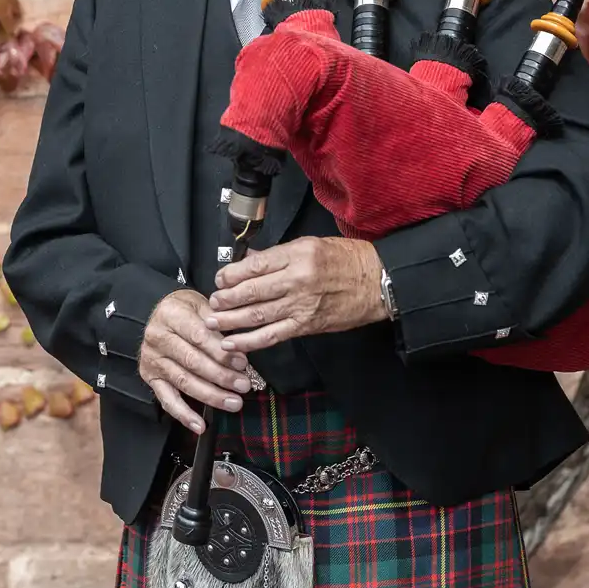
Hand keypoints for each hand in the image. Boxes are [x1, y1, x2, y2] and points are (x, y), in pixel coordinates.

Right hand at [139, 290, 252, 433]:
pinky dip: (183, 414)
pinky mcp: (150, 377)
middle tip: (244, 385)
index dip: (221, 353)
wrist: (159, 311)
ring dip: (210, 396)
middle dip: (221, 376)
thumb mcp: (202, 304)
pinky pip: (166, 399)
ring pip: (183, 382)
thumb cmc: (186, 309)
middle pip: (192, 361)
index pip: (198, 336)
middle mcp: (157, 337)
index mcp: (171, 314)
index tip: (243, 363)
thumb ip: (220, 323)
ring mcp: (152, 359)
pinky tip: (200, 425)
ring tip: (233, 402)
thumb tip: (241, 348)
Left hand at [205, 237, 386, 352]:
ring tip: (213, 323)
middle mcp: (297, 279)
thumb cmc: (347, 259)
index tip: (219, 279)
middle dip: (226, 299)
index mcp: (297, 254)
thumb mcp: (312, 244)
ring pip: (258, 315)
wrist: (377, 282)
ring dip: (231, 321)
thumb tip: (249, 260)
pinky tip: (233, 343)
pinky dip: (250, 341)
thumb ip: (279, 254)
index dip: (232, 274)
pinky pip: (273, 335)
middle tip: (212, 303)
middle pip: (252, 291)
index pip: (255, 265)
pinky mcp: (306, 325)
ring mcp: (301, 304)